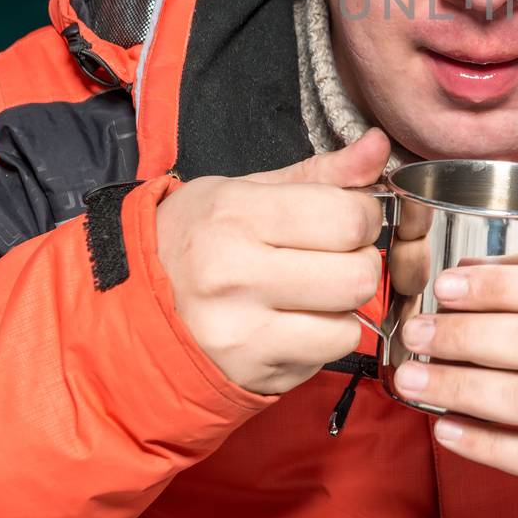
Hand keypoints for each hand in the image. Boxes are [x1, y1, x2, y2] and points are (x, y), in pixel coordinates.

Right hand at [154, 130, 389, 394]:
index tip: (346, 218)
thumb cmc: (201, 236)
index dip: (363, 217)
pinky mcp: (251, 372)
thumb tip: (380, 146)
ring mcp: (240, 331)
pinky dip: (325, 337)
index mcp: (237, 215)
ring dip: (344, 306)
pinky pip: (327, 355)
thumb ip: (323, 171)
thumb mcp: (250, 189)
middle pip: (357, 274)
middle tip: (335, 257)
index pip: (347, 218)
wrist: (137, 302)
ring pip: (349, 323)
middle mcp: (234, 275)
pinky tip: (295, 321)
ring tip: (313, 291)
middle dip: (359, 262)